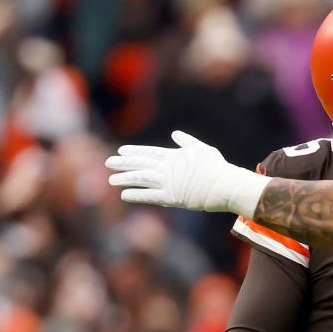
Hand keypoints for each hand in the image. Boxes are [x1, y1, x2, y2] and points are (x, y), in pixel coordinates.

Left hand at [106, 131, 268, 215]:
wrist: (224, 185)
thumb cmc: (217, 167)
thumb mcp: (202, 148)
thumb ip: (186, 141)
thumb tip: (175, 134)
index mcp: (174, 155)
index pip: (149, 152)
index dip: (133, 151)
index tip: (121, 151)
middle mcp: (167, 168)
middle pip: (140, 163)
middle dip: (123, 163)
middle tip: (108, 162)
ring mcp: (168, 182)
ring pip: (141, 178)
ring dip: (125, 178)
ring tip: (111, 179)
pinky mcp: (171, 197)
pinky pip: (149, 196)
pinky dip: (136, 194)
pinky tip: (124, 194)